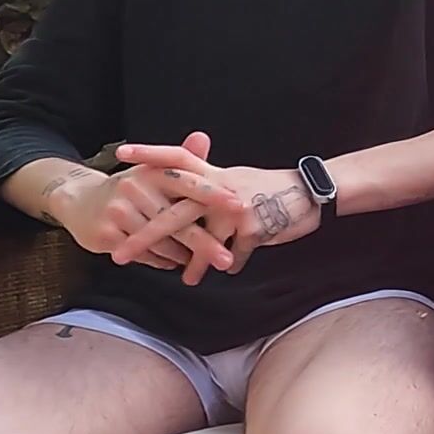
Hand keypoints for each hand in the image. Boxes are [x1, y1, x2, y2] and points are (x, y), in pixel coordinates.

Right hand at [44, 131, 239, 283]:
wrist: (80, 201)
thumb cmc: (131, 188)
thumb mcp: (155, 171)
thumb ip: (184, 159)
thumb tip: (203, 137)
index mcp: (152, 171)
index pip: (188, 181)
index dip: (214, 194)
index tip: (240, 206)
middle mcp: (134, 188)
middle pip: (177, 220)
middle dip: (204, 242)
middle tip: (226, 260)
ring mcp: (118, 211)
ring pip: (161, 241)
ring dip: (183, 255)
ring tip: (199, 263)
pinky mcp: (106, 233)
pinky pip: (142, 254)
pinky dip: (161, 261)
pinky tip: (173, 263)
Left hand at [109, 142, 322, 275]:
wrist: (313, 192)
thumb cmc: (274, 187)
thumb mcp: (239, 179)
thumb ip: (211, 188)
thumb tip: (187, 203)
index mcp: (216, 174)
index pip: (177, 157)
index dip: (150, 154)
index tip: (122, 155)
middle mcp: (221, 189)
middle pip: (174, 213)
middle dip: (145, 237)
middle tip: (120, 255)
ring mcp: (236, 208)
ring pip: (202, 241)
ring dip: (192, 263)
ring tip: (186, 279)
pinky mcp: (254, 228)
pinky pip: (235, 253)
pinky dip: (231, 263)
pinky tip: (229, 270)